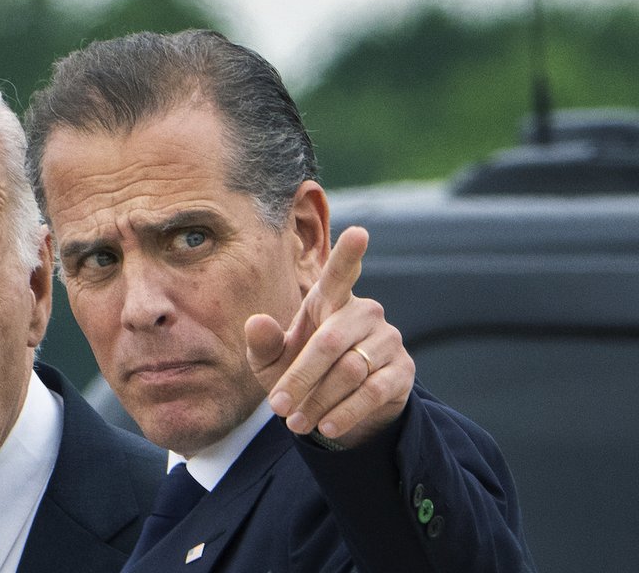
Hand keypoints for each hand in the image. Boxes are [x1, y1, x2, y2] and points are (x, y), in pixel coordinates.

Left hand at [245, 226, 414, 447]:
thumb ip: (262, 343)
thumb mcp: (272, 362)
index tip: (359, 232)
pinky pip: (373, 391)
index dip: (349, 254)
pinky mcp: (402, 370)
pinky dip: (345, 412)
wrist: (337, 408)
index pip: (341, 273)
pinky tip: (327, 427)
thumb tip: (256, 322)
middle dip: (299, 379)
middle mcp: (364, 313)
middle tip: (277, 408)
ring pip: (350, 371)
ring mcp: (387, 340)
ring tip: (296, 423)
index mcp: (330, 300)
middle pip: (329, 343)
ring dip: (318, 401)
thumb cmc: (299, 372)